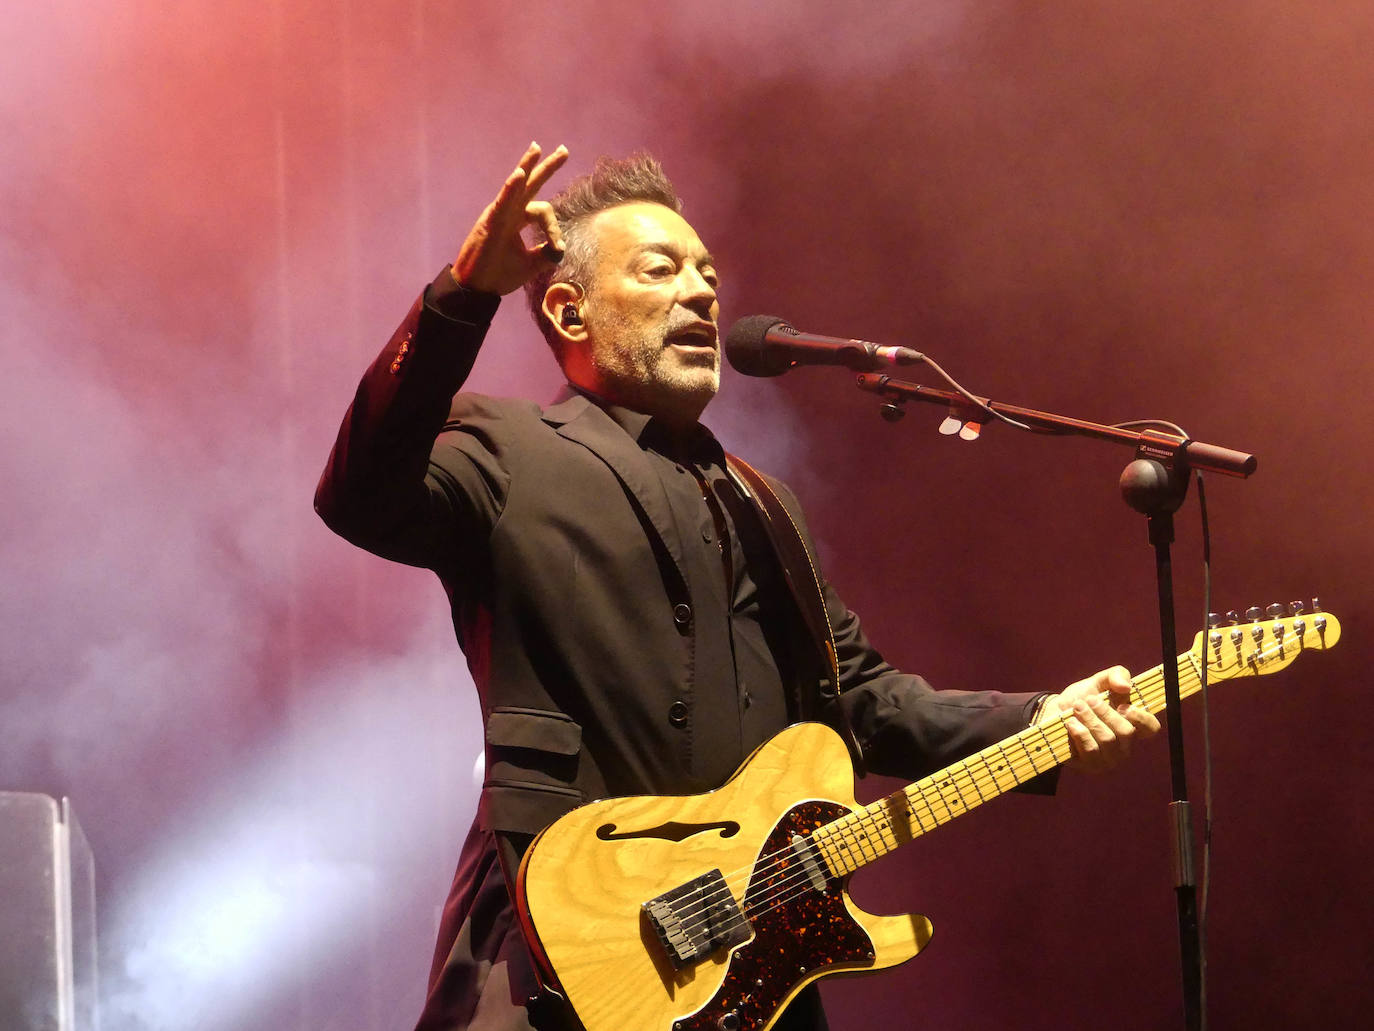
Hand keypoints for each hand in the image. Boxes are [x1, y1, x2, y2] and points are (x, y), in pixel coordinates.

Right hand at [451, 142, 568, 294]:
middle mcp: (509, 213)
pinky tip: (520, 173)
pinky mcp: (490, 222)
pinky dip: (511, 188)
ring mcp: (499, 215)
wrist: (477, 289)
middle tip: (563, 150)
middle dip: (547, 167)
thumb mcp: (530, 265)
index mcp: (517, 220)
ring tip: (537, 148)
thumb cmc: (499, 274)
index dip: (555, 228)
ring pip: (516, 186)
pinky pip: (503, 202)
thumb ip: (546, 255)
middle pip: (530, 185)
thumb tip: (561, 249)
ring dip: (527, 166)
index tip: (559, 247)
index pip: (543, 211)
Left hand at [1037, 665, 1160, 773]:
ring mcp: (1108, 759)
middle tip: (1087, 700)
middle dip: (1104, 712)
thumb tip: (1126, 687)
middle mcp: (1124, 746)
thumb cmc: (1083, 698)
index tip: (1122, 705)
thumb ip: (1116, 675)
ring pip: (1107, 740)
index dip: (1141, 718)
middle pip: (1125, 732)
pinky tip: (1071, 723)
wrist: (1054, 712)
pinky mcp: (1089, 765)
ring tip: (1077, 708)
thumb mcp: (1098, 681)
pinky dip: (1079, 733)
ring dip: (1090, 720)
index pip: (1151, 728)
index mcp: (1132, 725)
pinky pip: (1090, 751)